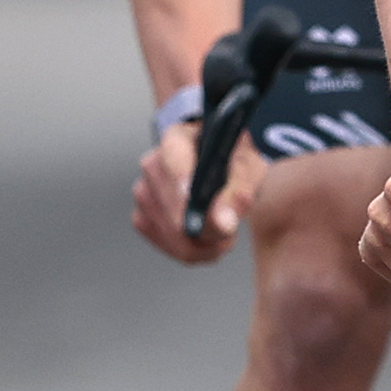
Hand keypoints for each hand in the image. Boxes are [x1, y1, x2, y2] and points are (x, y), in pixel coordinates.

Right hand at [129, 119, 240, 265]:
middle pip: (175, 210)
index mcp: (176, 140)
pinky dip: (194, 250)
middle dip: (210, 228)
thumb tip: (222, 223)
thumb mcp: (248, 168)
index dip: (184, 184)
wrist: (219, 167)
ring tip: (221, 227)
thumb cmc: (232, 161)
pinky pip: (170, 247)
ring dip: (205, 242)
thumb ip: (239, 192)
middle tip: (231, 226)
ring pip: (174, 235)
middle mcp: (152, 165)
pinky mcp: (141, 218)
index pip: (174, 162)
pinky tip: (206, 237)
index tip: (197, 202)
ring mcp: (143, 193)